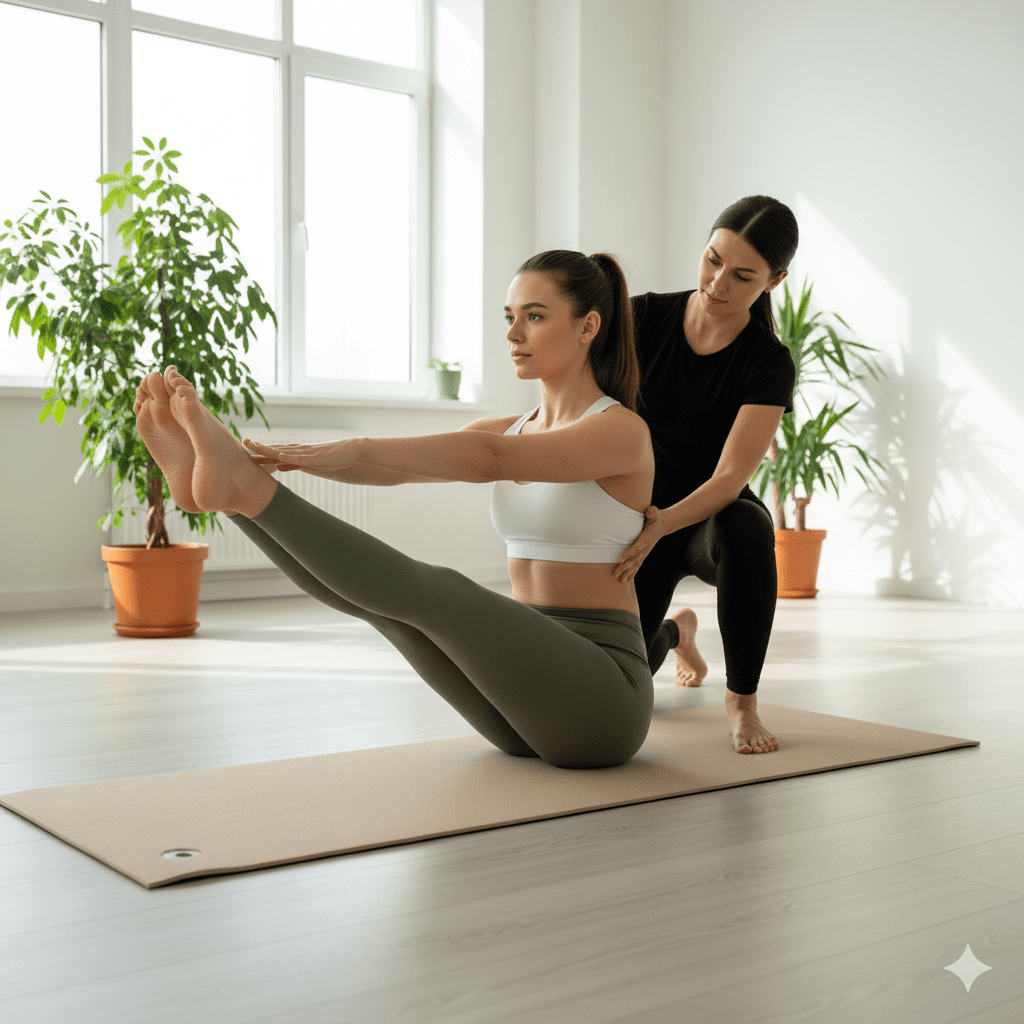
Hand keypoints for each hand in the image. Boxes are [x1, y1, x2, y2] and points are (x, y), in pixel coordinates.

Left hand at [242, 437, 362, 476]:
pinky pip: (302, 458)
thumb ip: (294, 464)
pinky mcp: (317, 458)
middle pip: (276, 448)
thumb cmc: (333, 459)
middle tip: (243, 442)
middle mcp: (300, 451)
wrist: (353, 451)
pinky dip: (291, 457)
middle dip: (260, 446)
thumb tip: (278, 466)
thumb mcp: (310, 464)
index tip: (246, 450)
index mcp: (298, 453)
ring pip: (286, 451)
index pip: (275, 451)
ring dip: (271, 449)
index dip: (260, 451)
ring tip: (256, 446)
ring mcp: (308, 453)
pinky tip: (280, 456)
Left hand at [614, 505, 666, 582]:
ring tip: (619, 580)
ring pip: (636, 565)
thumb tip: (649, 511)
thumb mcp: (654, 513)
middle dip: (625, 567)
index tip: (619, 559)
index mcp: (647, 539)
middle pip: (635, 559)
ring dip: (627, 573)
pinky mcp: (643, 554)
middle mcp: (646, 548)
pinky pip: (638, 565)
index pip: (637, 548)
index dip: (628, 554)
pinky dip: (632, 573)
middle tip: (615, 573)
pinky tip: (625, 579)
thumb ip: (652, 512)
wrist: (663, 525)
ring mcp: (645, 553)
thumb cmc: (655, 518)